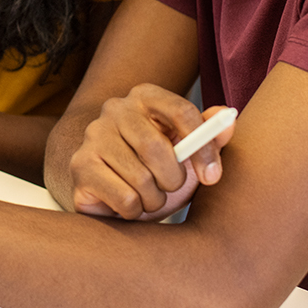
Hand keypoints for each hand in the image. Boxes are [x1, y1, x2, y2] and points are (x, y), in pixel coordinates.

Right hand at [68, 85, 233, 221]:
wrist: (109, 194)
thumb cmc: (155, 171)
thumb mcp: (187, 155)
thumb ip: (209, 136)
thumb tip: (228, 119)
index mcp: (145, 96)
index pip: (181, 111)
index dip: (203, 147)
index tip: (213, 176)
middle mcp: (114, 109)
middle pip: (156, 147)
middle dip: (173, 179)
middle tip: (171, 188)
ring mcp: (92, 136)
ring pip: (140, 178)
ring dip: (154, 199)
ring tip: (147, 197)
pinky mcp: (80, 166)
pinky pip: (125, 198)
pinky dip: (135, 211)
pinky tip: (127, 205)